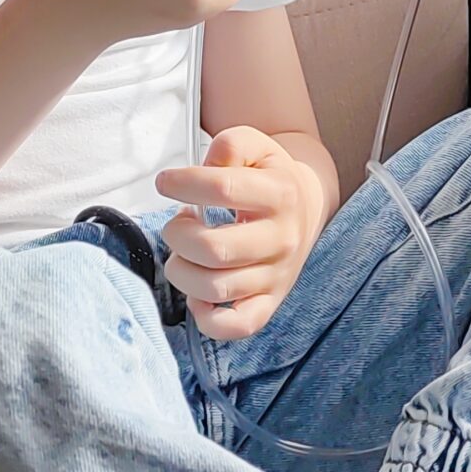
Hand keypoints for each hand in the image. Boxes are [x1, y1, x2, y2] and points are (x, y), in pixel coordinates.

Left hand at [155, 126, 324, 340]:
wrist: (305, 210)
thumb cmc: (268, 176)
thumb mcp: (255, 145)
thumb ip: (231, 145)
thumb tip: (208, 165)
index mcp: (280, 194)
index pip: (223, 189)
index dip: (184, 183)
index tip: (165, 182)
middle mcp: (281, 239)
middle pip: (214, 249)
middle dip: (178, 234)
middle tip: (177, 223)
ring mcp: (276, 276)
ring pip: (216, 289)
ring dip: (183, 272)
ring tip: (183, 254)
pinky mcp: (269, 303)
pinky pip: (236, 326)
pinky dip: (207, 318)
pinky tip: (197, 294)